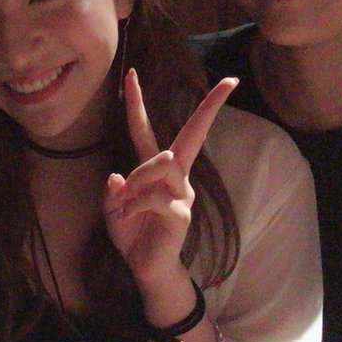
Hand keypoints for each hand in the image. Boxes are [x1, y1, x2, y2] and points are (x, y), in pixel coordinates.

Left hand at [104, 69, 236, 296]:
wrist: (145, 267)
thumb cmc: (132, 234)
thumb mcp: (113, 209)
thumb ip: (113, 192)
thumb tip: (117, 175)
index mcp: (156, 170)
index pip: (145, 130)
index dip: (137, 102)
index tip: (130, 73)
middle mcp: (176, 176)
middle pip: (190, 135)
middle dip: (210, 108)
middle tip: (228, 82)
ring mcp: (183, 192)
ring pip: (163, 163)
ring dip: (139, 179)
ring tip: (125, 201)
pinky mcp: (182, 212)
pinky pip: (156, 196)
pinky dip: (135, 204)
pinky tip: (128, 215)